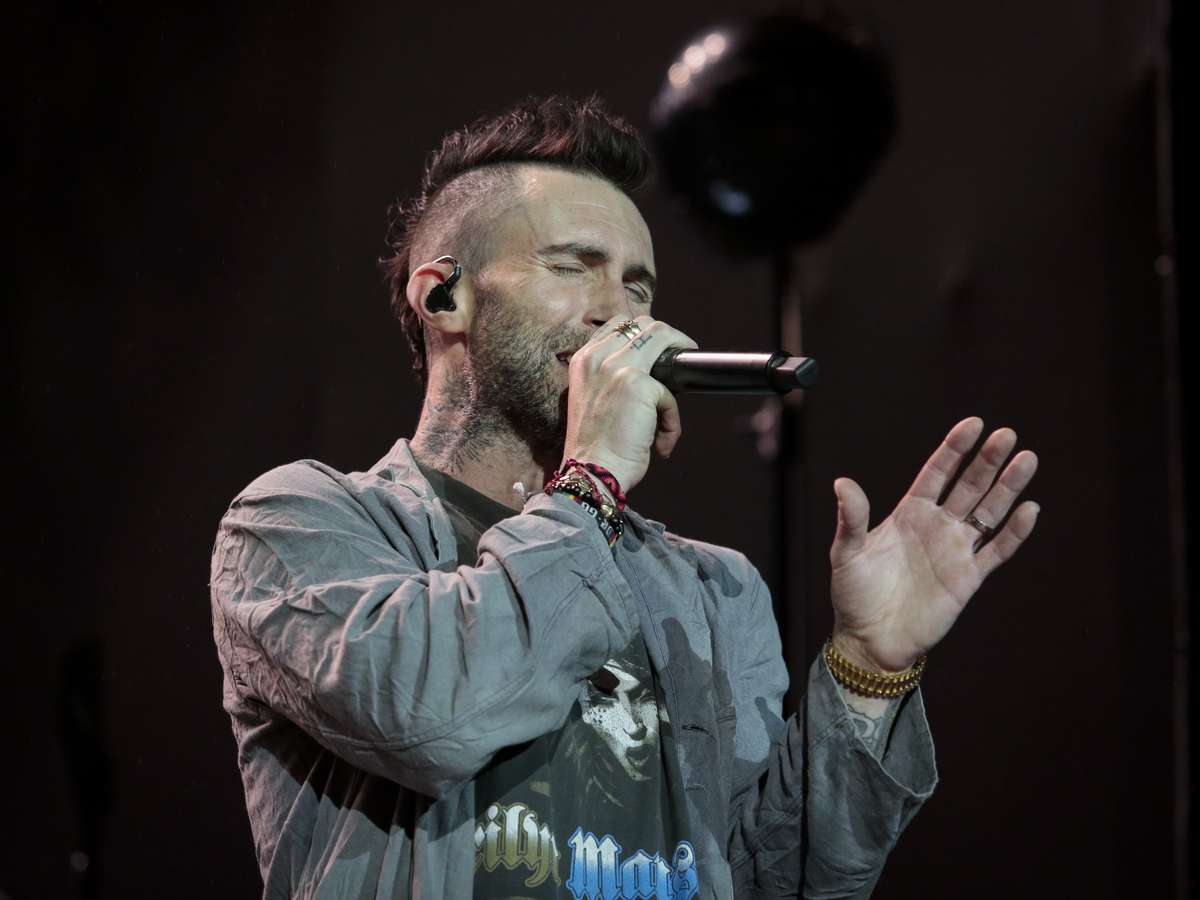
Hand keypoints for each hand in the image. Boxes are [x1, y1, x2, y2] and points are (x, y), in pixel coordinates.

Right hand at [560, 314, 698, 493]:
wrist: (591, 471)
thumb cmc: (595, 446)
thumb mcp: (591, 398)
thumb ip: (609, 377)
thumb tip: (651, 369)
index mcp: (583, 360)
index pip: (618, 324)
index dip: (643, 331)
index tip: (658, 349)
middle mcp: (598, 358)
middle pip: (644, 324)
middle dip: (668, 338)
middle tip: (679, 357)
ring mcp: (619, 367)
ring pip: (663, 337)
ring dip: (679, 354)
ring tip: (682, 381)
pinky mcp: (641, 385)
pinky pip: (670, 395)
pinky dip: (671, 421)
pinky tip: (661, 442)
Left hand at [828, 417, 1039, 671]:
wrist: (870, 640)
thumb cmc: (854, 594)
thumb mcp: (847, 553)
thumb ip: (851, 519)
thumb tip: (842, 483)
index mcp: (909, 513)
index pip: (937, 473)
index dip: (955, 449)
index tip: (974, 424)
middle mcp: (936, 526)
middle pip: (969, 485)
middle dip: (988, 460)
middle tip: (1008, 435)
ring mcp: (955, 550)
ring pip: (988, 511)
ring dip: (1008, 487)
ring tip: (1027, 459)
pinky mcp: (969, 578)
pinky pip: (997, 551)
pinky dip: (1014, 532)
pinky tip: (1029, 509)